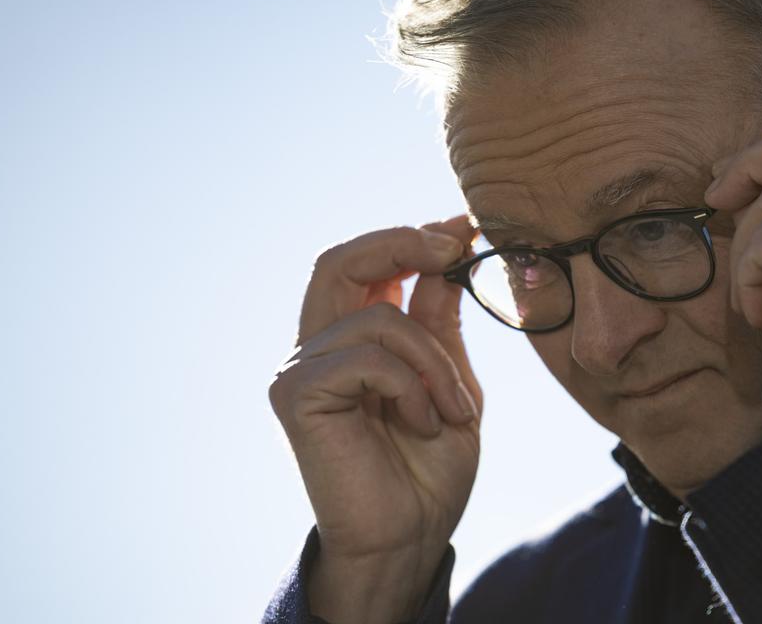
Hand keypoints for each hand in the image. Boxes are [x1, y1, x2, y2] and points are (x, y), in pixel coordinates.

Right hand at [268, 216, 481, 622]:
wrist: (413, 536)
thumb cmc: (429, 468)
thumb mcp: (449, 380)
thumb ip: (438, 320)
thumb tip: (447, 253)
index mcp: (352, 341)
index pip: (364, 263)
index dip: (412, 236)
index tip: (466, 226)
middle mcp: (317, 347)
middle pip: (338, 259)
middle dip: (401, 242)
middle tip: (455, 247)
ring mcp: (301, 370)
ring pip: (376, 317)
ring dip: (433, 360)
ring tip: (453, 410)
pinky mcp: (296, 396)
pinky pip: (366, 358)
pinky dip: (410, 386)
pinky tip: (422, 424)